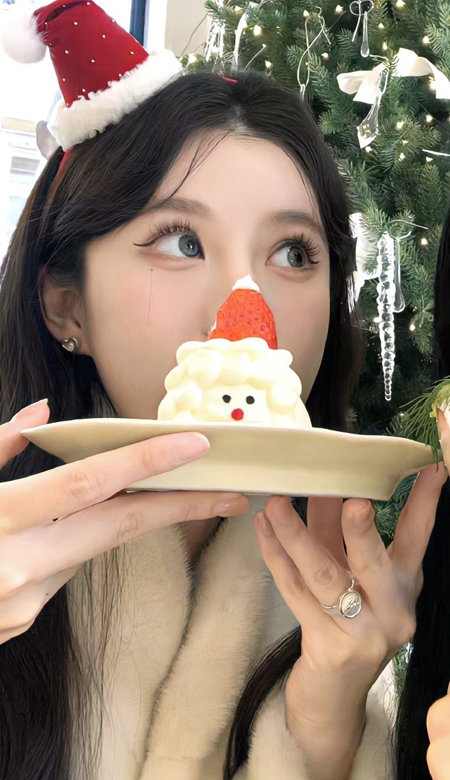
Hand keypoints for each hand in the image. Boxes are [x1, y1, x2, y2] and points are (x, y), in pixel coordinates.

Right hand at [0, 400, 247, 643]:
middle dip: (179, 509)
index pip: (88, 486)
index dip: (145, 463)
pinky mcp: (20, 622)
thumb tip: (45, 411)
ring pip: (88, 549)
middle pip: (117, 529)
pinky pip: (59, 573)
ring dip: (113, 522)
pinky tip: (48, 535)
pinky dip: (66, 546)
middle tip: (231, 495)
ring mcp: (20, 604)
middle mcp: (15, 570)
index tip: (196, 447)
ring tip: (141, 499)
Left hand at [254, 451, 447, 778]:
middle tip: (349, 497)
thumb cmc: (344, 625)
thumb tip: (323, 483)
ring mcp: (362, 634)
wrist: (333, 699)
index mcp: (404, 587)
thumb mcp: (352, 577)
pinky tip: (262, 530)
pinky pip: (296, 594)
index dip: (425, 503)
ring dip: (296, 535)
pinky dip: (276, 558)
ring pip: (325, 576)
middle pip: (374, 562)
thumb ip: (338, 535)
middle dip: (359, 529)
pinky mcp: (328, 648)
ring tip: (275, 503)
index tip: (432, 468)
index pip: (419, 538)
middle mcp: (392, 610)